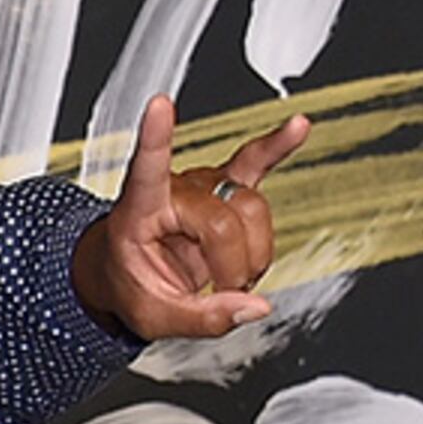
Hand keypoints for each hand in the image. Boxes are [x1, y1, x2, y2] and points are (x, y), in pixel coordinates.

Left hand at [69, 95, 308, 340]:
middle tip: (224, 292)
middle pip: (228, 218)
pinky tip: (298, 127)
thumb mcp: (153, 318)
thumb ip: (202, 318)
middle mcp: (175, 188)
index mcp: (140, 210)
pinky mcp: (225, 188)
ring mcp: (203, 184)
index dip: (155, 138)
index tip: (159, 105)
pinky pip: (256, 162)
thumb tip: (253, 306)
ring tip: (234, 275)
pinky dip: (279, 147)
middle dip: (236, 266)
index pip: (147, 169)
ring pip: (252, 209)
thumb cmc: (129, 284)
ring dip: (255, 252)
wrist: (124, 273)